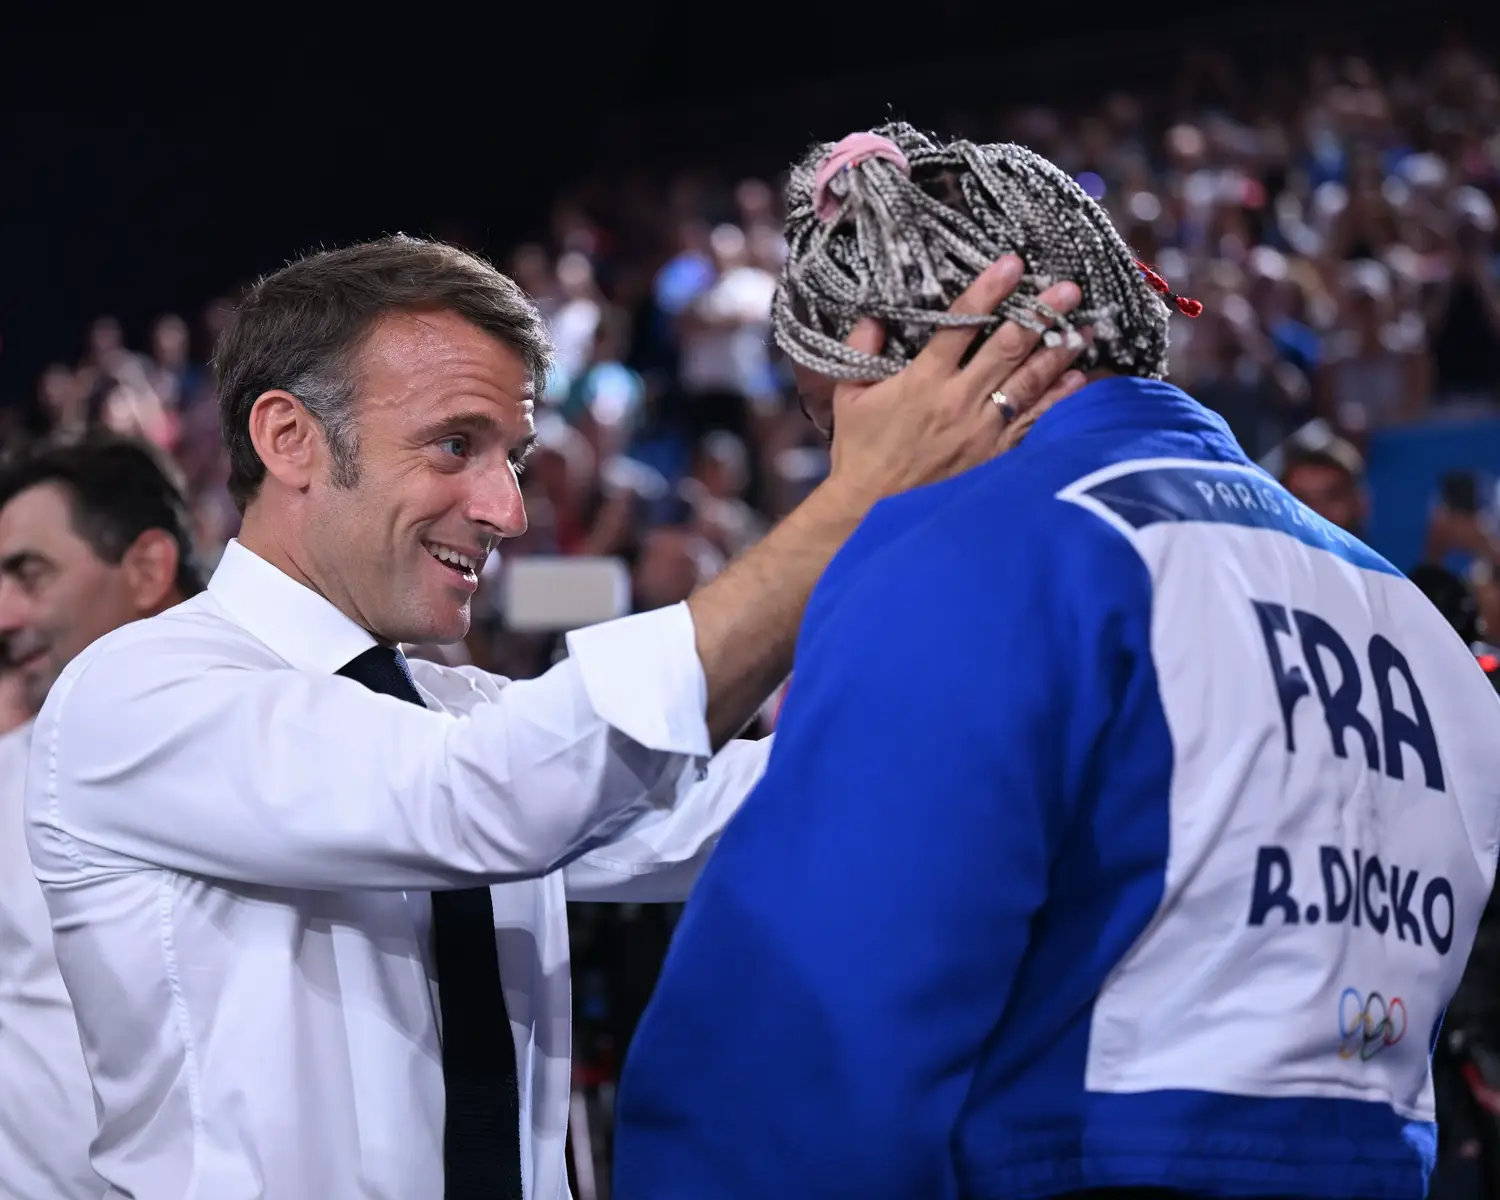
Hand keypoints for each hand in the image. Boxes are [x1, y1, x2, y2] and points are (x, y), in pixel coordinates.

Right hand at [820, 255, 1085, 515]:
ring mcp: (981, 429)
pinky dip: (1058, 400)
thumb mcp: (849, 398)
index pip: (959, 325)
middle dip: (1039, 315)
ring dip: (1058, 352)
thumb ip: (860, 352)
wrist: (870, 510)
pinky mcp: (994, 456)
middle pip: (1007, 348)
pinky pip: (1033, 422)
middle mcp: (958, 400)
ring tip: (1086, 327)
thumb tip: (874, 317)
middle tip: (1069, 289)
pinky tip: (1079, 379)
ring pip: (1028, 382)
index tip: (1011, 263)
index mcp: (923, 380)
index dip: (987, 291)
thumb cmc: (860, 452)